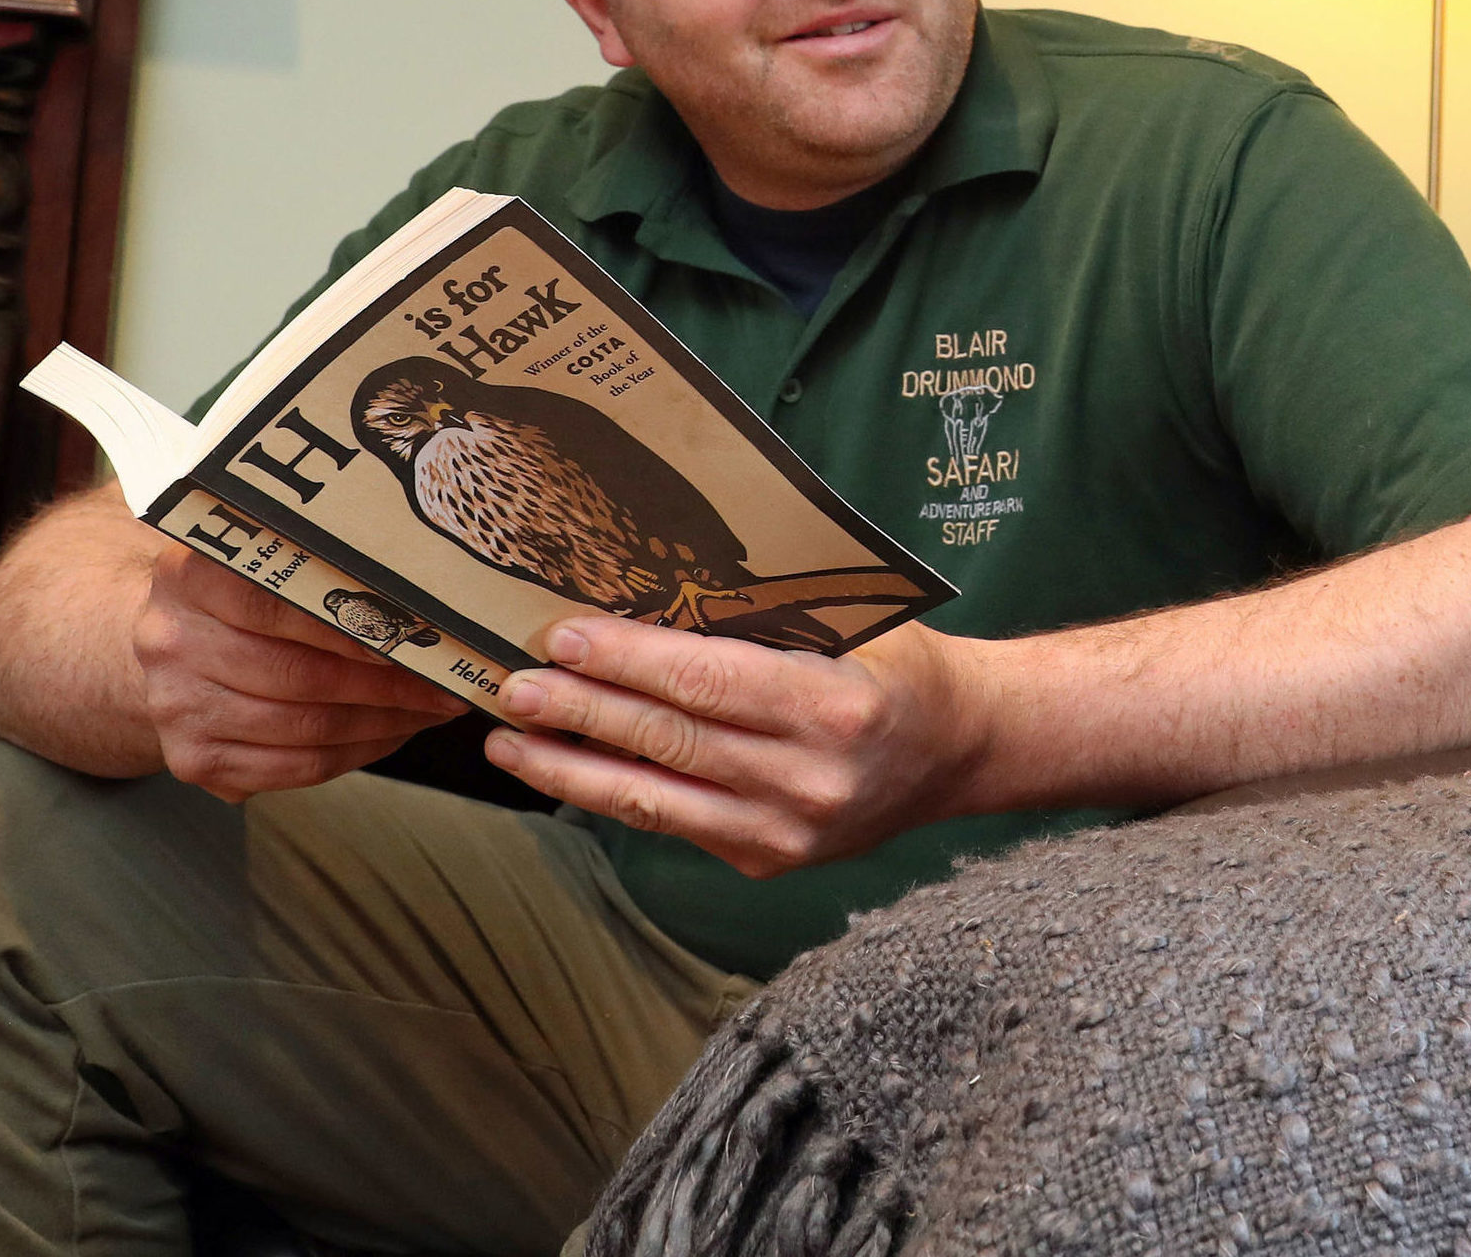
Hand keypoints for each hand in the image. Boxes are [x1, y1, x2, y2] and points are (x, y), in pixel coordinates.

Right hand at [132, 544, 467, 799]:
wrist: (175, 641)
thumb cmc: (244, 596)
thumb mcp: (262, 559)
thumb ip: (319, 567)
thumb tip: (422, 598)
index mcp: (188, 576)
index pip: (278, 605)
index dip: (353, 627)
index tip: (417, 637)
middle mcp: (170, 642)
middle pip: (298, 675)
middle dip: (388, 684)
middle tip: (445, 683)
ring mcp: (176, 706)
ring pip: (305, 728)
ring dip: (384, 723)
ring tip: (431, 709)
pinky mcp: (193, 759)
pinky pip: (296, 768)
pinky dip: (357, 754)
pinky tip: (392, 734)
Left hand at [483, 615, 988, 876]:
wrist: (961, 750)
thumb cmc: (899, 668)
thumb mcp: (848, 630)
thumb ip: (760, 631)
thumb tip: (641, 611)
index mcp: (836, 708)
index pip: (709, 682)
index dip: (629, 662)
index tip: (563, 638)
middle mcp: (811, 780)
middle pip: (670, 741)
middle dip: (581, 711)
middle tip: (512, 684)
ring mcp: (787, 832)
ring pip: (654, 799)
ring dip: (572, 768)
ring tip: (509, 739)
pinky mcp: (767, 860)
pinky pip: (673, 824)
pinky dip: (613, 795)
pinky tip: (567, 770)